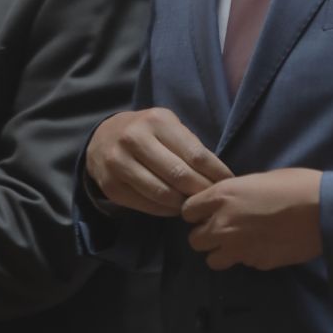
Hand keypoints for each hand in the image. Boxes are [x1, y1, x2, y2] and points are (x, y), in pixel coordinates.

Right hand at [86, 108, 232, 217]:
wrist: (103, 137)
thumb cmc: (147, 131)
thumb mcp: (168, 125)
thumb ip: (189, 145)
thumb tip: (218, 175)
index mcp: (156, 121)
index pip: (195, 154)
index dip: (215, 173)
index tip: (229, 183)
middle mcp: (135, 139)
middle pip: (179, 175)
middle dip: (201, 191)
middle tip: (214, 199)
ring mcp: (119, 163)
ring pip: (162, 193)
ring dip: (183, 204)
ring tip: (195, 205)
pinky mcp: (111, 186)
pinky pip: (145, 204)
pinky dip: (165, 210)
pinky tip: (175, 208)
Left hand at [182, 169, 322, 270]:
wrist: (324, 210)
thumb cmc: (295, 185)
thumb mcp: (257, 180)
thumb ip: (234, 195)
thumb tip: (227, 205)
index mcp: (222, 196)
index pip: (187, 211)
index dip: (197, 212)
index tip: (207, 212)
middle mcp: (223, 224)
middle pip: (194, 240)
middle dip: (205, 235)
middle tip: (222, 229)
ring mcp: (238, 248)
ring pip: (211, 259)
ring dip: (221, 252)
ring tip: (239, 243)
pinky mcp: (256, 264)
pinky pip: (241, 264)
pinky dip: (247, 257)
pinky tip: (264, 245)